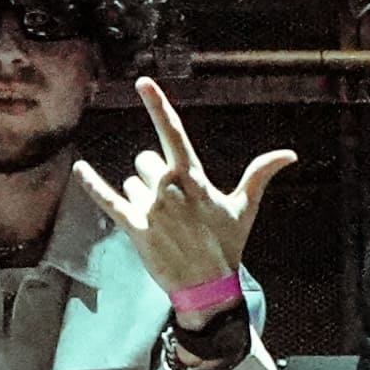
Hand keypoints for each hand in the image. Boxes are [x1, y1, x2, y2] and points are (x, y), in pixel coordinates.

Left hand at [75, 76, 292, 308]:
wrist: (209, 287)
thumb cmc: (227, 245)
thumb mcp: (244, 208)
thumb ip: (260, 174)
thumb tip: (290, 154)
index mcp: (193, 178)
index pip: (173, 132)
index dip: (158, 105)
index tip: (143, 82)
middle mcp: (169, 188)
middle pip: (145, 161)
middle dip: (154, 175)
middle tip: (173, 205)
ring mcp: (151, 209)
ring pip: (132, 183)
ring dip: (141, 196)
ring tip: (162, 223)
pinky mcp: (135, 229)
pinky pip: (109, 201)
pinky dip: (92, 185)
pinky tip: (79, 170)